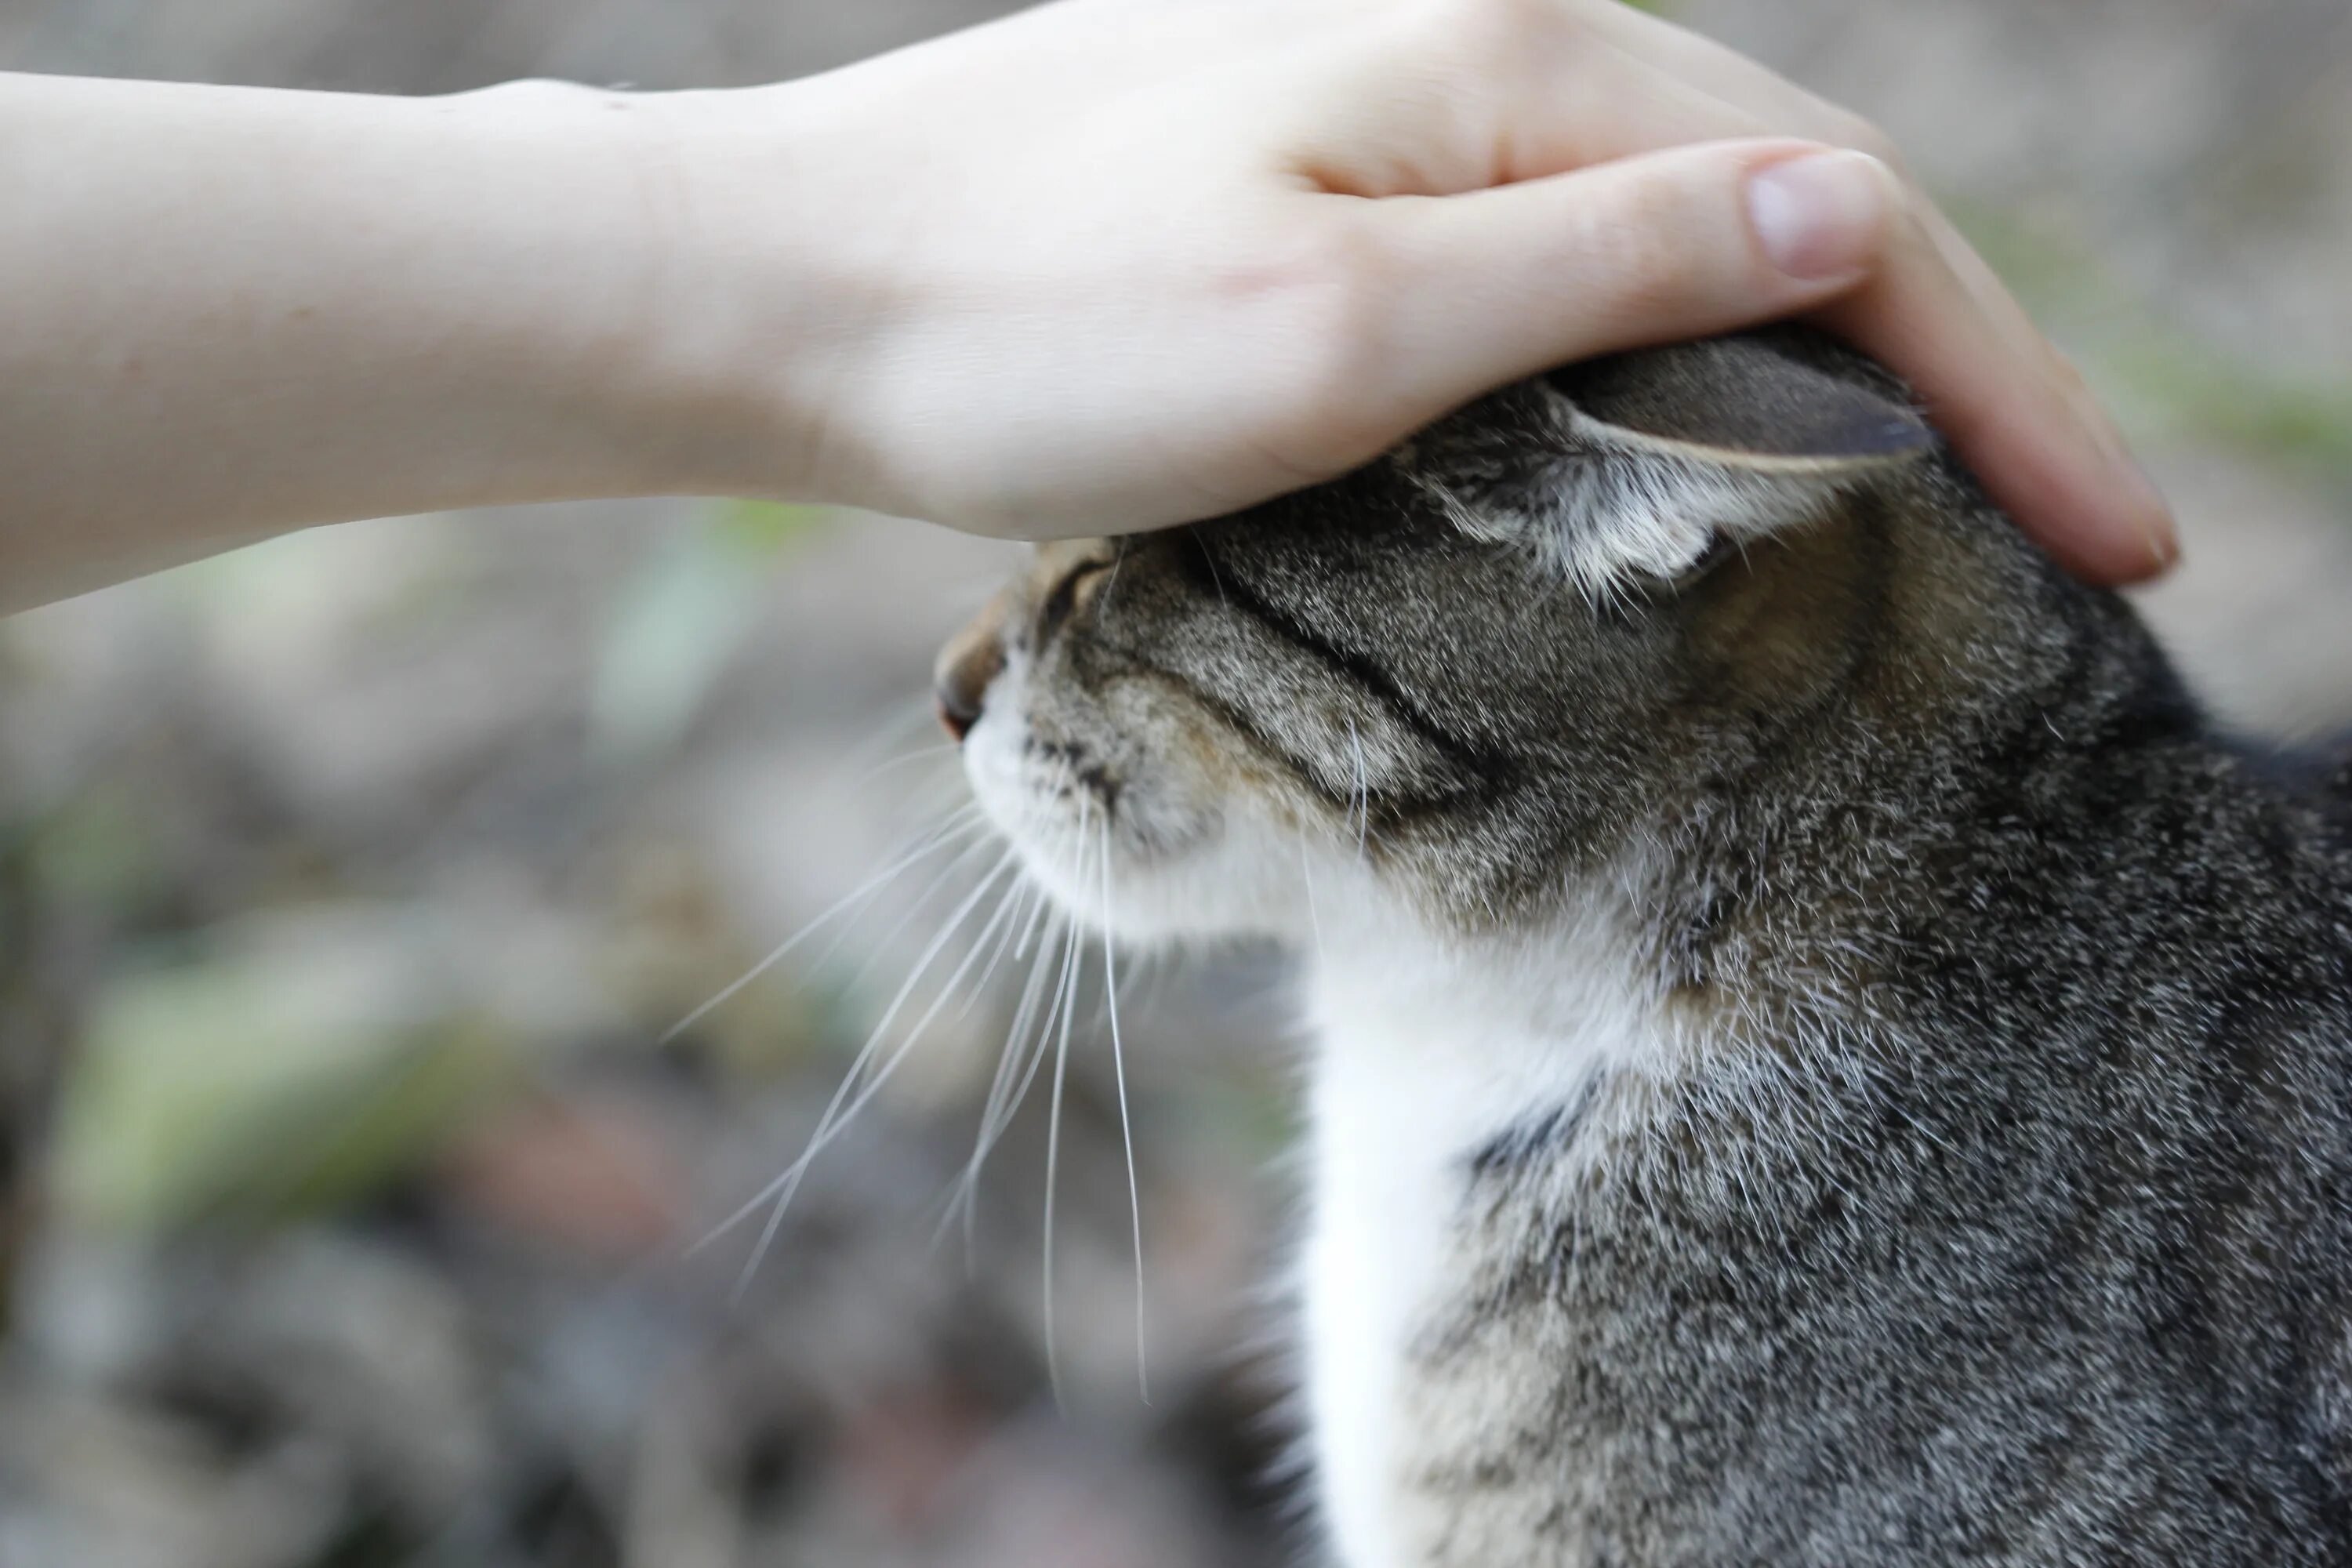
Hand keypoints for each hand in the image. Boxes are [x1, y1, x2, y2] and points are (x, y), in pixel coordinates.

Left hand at [672, 0, 2173, 581]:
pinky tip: (1709, 404)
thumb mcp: (1342, 334)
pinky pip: (1559, 226)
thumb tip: (1850, 223)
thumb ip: (1603, 268)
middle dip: (1955, 363)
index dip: (2003, 380)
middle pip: (1789, 191)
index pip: (1846, 211)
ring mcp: (1395, 84)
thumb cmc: (1029, 333)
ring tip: (1941, 486)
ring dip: (1826, 342)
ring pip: (1680, 208)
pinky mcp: (1324, 151)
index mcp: (1510, 62)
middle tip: (2074, 531)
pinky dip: (1676, 322)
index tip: (2115, 544)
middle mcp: (1474, 33)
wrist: (793, 292)